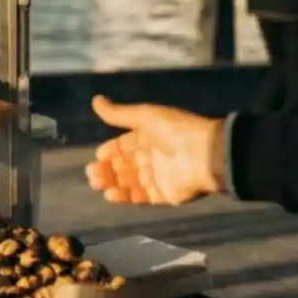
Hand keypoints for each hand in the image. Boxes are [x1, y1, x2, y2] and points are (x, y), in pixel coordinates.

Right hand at [84, 96, 223, 205]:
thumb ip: (118, 114)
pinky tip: (110, 194)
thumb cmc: (175, 131)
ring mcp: (156, 178)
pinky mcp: (163, 195)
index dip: (109, 151)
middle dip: (105, 169)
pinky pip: (140, 197)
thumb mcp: (145, 116)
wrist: (206, 153)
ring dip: (110, 183)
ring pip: (127, 182)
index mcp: (147, 138)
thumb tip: (95, 100)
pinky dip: (124, 197)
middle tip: (92, 173)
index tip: (98, 156)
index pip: (122, 146)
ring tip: (97, 183)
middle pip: (122, 166)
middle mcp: (150, 158)